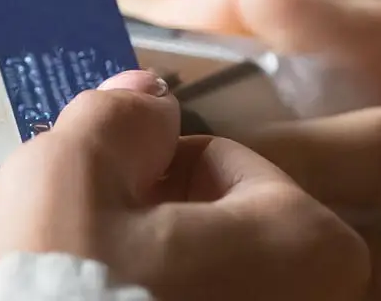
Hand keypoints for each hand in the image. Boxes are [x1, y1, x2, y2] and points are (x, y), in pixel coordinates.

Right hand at [0, 70, 368, 299]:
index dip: (140, 169)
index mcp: (311, 243)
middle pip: (213, 234)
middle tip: (76, 246)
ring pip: (195, 286)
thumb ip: (117, 119)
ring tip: (71, 291)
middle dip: (143, 229)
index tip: (93, 194)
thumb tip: (143, 99)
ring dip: (139, 280)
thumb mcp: (69, 174)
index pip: (218, 162)